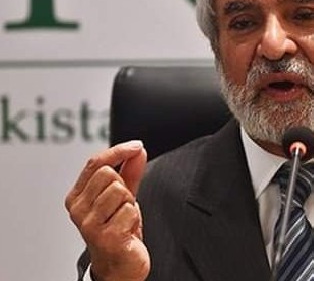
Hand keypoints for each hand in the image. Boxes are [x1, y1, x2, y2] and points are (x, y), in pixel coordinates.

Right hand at [65, 140, 148, 280]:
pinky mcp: (104, 236)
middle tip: (123, 206)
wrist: (121, 266)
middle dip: (124, 186)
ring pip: (119, 191)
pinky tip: (127, 231)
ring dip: (130, 204)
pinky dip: (134, 219)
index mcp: (77, 197)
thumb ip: (130, 173)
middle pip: (108, 174)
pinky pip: (129, 210)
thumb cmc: (119, 231)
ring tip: (124, 220)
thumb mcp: (124, 197)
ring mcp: (88, 223)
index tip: (137, 146)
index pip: (95, 163)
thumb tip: (137, 150)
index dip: (118, 151)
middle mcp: (78, 210)